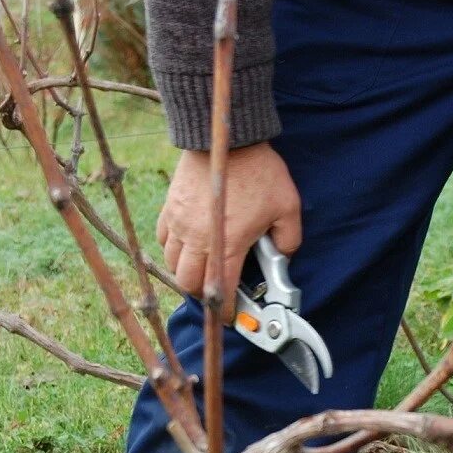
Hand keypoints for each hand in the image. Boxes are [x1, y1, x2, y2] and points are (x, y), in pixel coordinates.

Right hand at [156, 143, 301, 316]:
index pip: (221, 293)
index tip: (231, 316)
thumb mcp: (287, 206)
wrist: (225, 136)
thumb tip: (282, 255)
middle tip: (218, 291)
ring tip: (203, 269)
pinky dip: (174, 251)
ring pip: (173, 266)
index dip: (226, 311)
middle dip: (205, 295)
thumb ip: (288, 239)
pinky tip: (187, 246)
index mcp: (227, 245)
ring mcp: (180, 224)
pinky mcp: (170, 208)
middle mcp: (199, 240)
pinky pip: (164, 241)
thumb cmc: (259, 170)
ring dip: (187, 274)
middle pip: (190, 285)